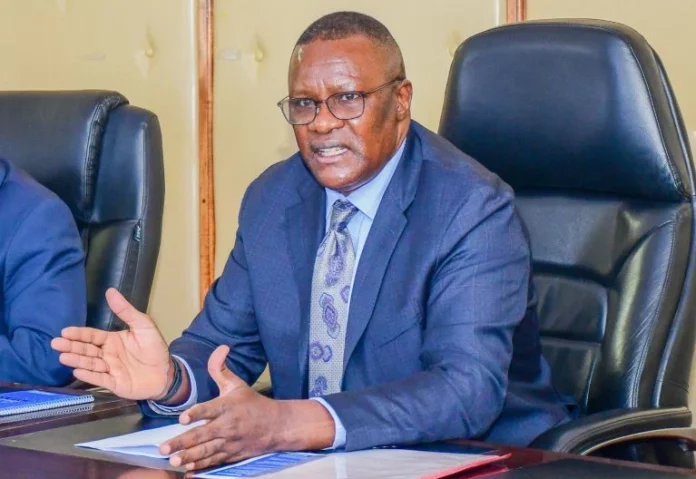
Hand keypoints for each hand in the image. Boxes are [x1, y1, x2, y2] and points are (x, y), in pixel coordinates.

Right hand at [51, 288, 172, 399]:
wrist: (167, 372)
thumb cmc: (154, 348)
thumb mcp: (143, 325)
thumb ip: (126, 311)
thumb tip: (110, 291)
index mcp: (112, 340)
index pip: (92, 336)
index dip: (79, 334)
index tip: (64, 331)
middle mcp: (107, 355)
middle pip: (87, 350)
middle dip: (72, 346)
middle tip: (55, 343)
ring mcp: (110, 370)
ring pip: (91, 364)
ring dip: (77, 360)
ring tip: (63, 357)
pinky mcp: (115, 384)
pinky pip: (101, 380)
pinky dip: (90, 376)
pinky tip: (78, 371)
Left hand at [160, 345, 283, 469]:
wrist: (276, 426)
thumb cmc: (252, 403)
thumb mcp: (237, 384)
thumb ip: (221, 369)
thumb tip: (220, 347)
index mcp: (228, 406)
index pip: (210, 409)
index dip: (196, 414)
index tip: (182, 419)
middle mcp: (228, 425)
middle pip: (203, 435)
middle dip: (183, 442)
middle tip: (164, 448)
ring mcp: (230, 443)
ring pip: (207, 452)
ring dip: (190, 458)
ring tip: (174, 462)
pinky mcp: (232, 455)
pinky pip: (215, 462)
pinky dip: (202, 468)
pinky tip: (189, 472)